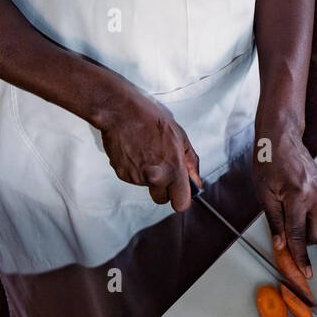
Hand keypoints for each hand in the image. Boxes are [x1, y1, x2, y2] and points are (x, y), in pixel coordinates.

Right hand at [94, 80, 199, 211]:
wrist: (121, 113)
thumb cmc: (151, 120)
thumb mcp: (180, 136)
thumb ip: (190, 163)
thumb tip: (195, 181)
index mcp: (172, 168)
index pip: (181, 203)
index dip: (181, 198)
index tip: (181, 190)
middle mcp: (155, 177)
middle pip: (161, 199)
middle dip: (164, 189)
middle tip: (163, 169)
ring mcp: (136, 178)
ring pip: (147, 187)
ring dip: (149, 176)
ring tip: (147, 152)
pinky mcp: (122, 175)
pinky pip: (134, 179)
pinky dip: (136, 170)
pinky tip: (136, 152)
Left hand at [252, 122, 316, 276]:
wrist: (281, 137)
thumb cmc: (268, 161)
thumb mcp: (264, 194)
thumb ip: (274, 221)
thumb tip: (280, 245)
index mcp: (297, 197)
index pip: (299, 236)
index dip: (301, 257)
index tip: (305, 272)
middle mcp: (315, 195)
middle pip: (314, 234)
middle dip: (303, 242)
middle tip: (286, 243)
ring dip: (307, 229)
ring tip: (289, 222)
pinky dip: (309, 216)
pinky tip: (296, 209)